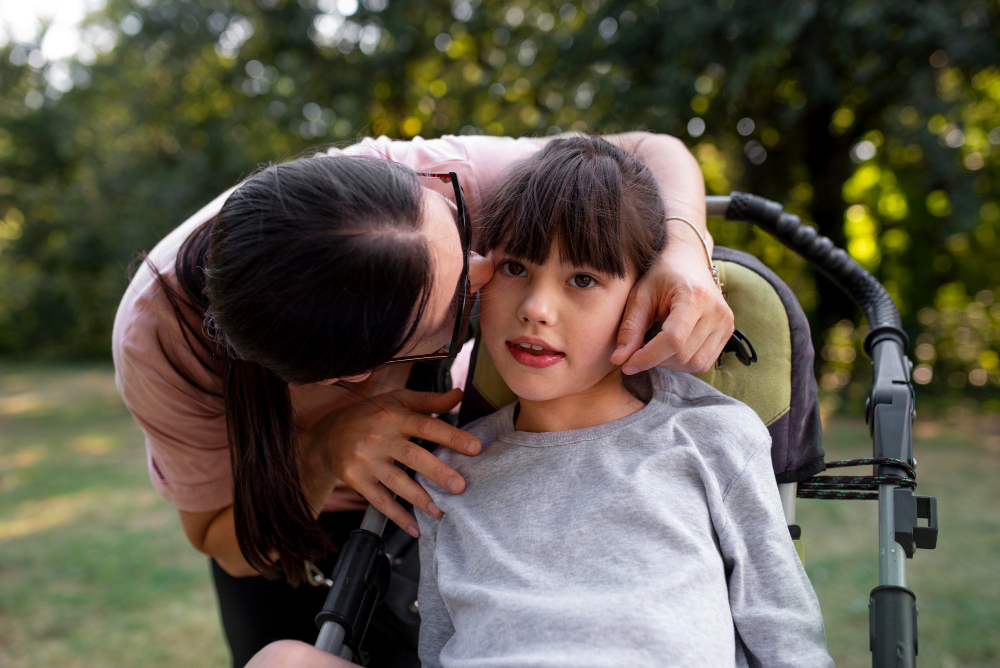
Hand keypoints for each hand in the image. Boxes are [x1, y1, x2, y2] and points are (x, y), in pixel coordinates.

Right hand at [298, 388, 480, 536]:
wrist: (326, 434)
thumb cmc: (370, 415)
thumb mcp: (396, 400)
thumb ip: (429, 401)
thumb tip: (460, 395)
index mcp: (393, 416)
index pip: (426, 425)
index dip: (451, 436)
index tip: (475, 448)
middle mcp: (379, 437)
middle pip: (412, 455)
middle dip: (437, 471)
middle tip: (460, 486)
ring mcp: (365, 459)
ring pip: (396, 481)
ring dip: (420, 498)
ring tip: (442, 511)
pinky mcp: (355, 478)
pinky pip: (378, 500)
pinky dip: (397, 516)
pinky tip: (415, 527)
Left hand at [611, 224, 733, 373]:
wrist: (687, 259)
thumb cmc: (660, 274)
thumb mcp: (640, 296)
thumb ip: (630, 328)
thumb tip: (619, 360)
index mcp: (695, 296)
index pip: (673, 340)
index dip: (647, 357)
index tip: (626, 365)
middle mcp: (717, 310)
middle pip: (683, 354)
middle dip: (655, 360)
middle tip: (635, 353)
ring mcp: (726, 322)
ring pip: (695, 363)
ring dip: (669, 364)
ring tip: (653, 348)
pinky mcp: (728, 331)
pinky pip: (705, 362)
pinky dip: (683, 362)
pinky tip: (669, 349)